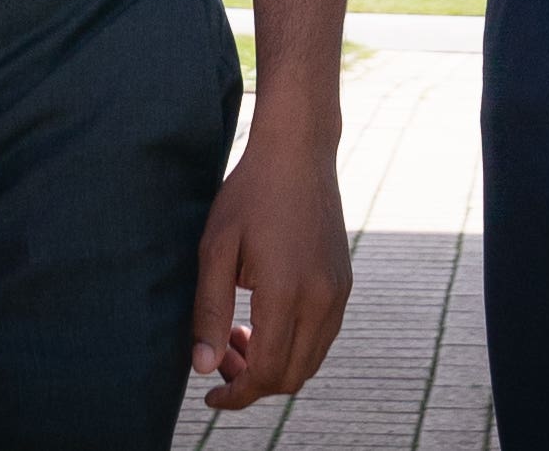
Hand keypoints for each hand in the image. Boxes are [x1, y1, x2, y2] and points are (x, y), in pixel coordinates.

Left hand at [191, 118, 352, 406]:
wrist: (299, 151)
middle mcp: (321, 299)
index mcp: (286, 292)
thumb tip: (204, 368)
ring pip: (310, 361)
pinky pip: (322, 337)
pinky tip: (265, 319)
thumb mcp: (216, 248)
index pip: (266, 372)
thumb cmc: (250, 194)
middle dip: (252, 383)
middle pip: (291, 376)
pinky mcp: (344, 283)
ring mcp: (339, 292)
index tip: (210, 396)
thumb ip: (210, 312)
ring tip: (238, 337)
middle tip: (220, 359)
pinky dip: (294, 345)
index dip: (236, 395)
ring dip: (274, 365)